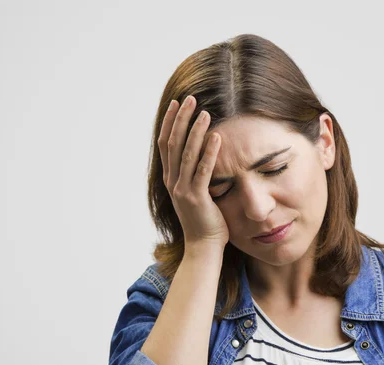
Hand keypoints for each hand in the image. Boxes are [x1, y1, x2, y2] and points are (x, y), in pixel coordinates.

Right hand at [158, 95, 228, 247]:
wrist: (203, 247)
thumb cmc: (204, 221)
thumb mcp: (194, 193)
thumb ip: (194, 175)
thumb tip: (201, 155)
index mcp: (171, 179)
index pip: (166, 144)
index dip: (171, 122)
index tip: (177, 103)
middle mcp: (173, 181)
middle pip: (173, 143)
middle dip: (181, 119)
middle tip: (189, 98)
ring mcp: (183, 189)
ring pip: (186, 153)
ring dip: (195, 130)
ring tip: (204, 111)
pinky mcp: (197, 197)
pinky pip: (203, 170)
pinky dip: (209, 152)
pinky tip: (217, 136)